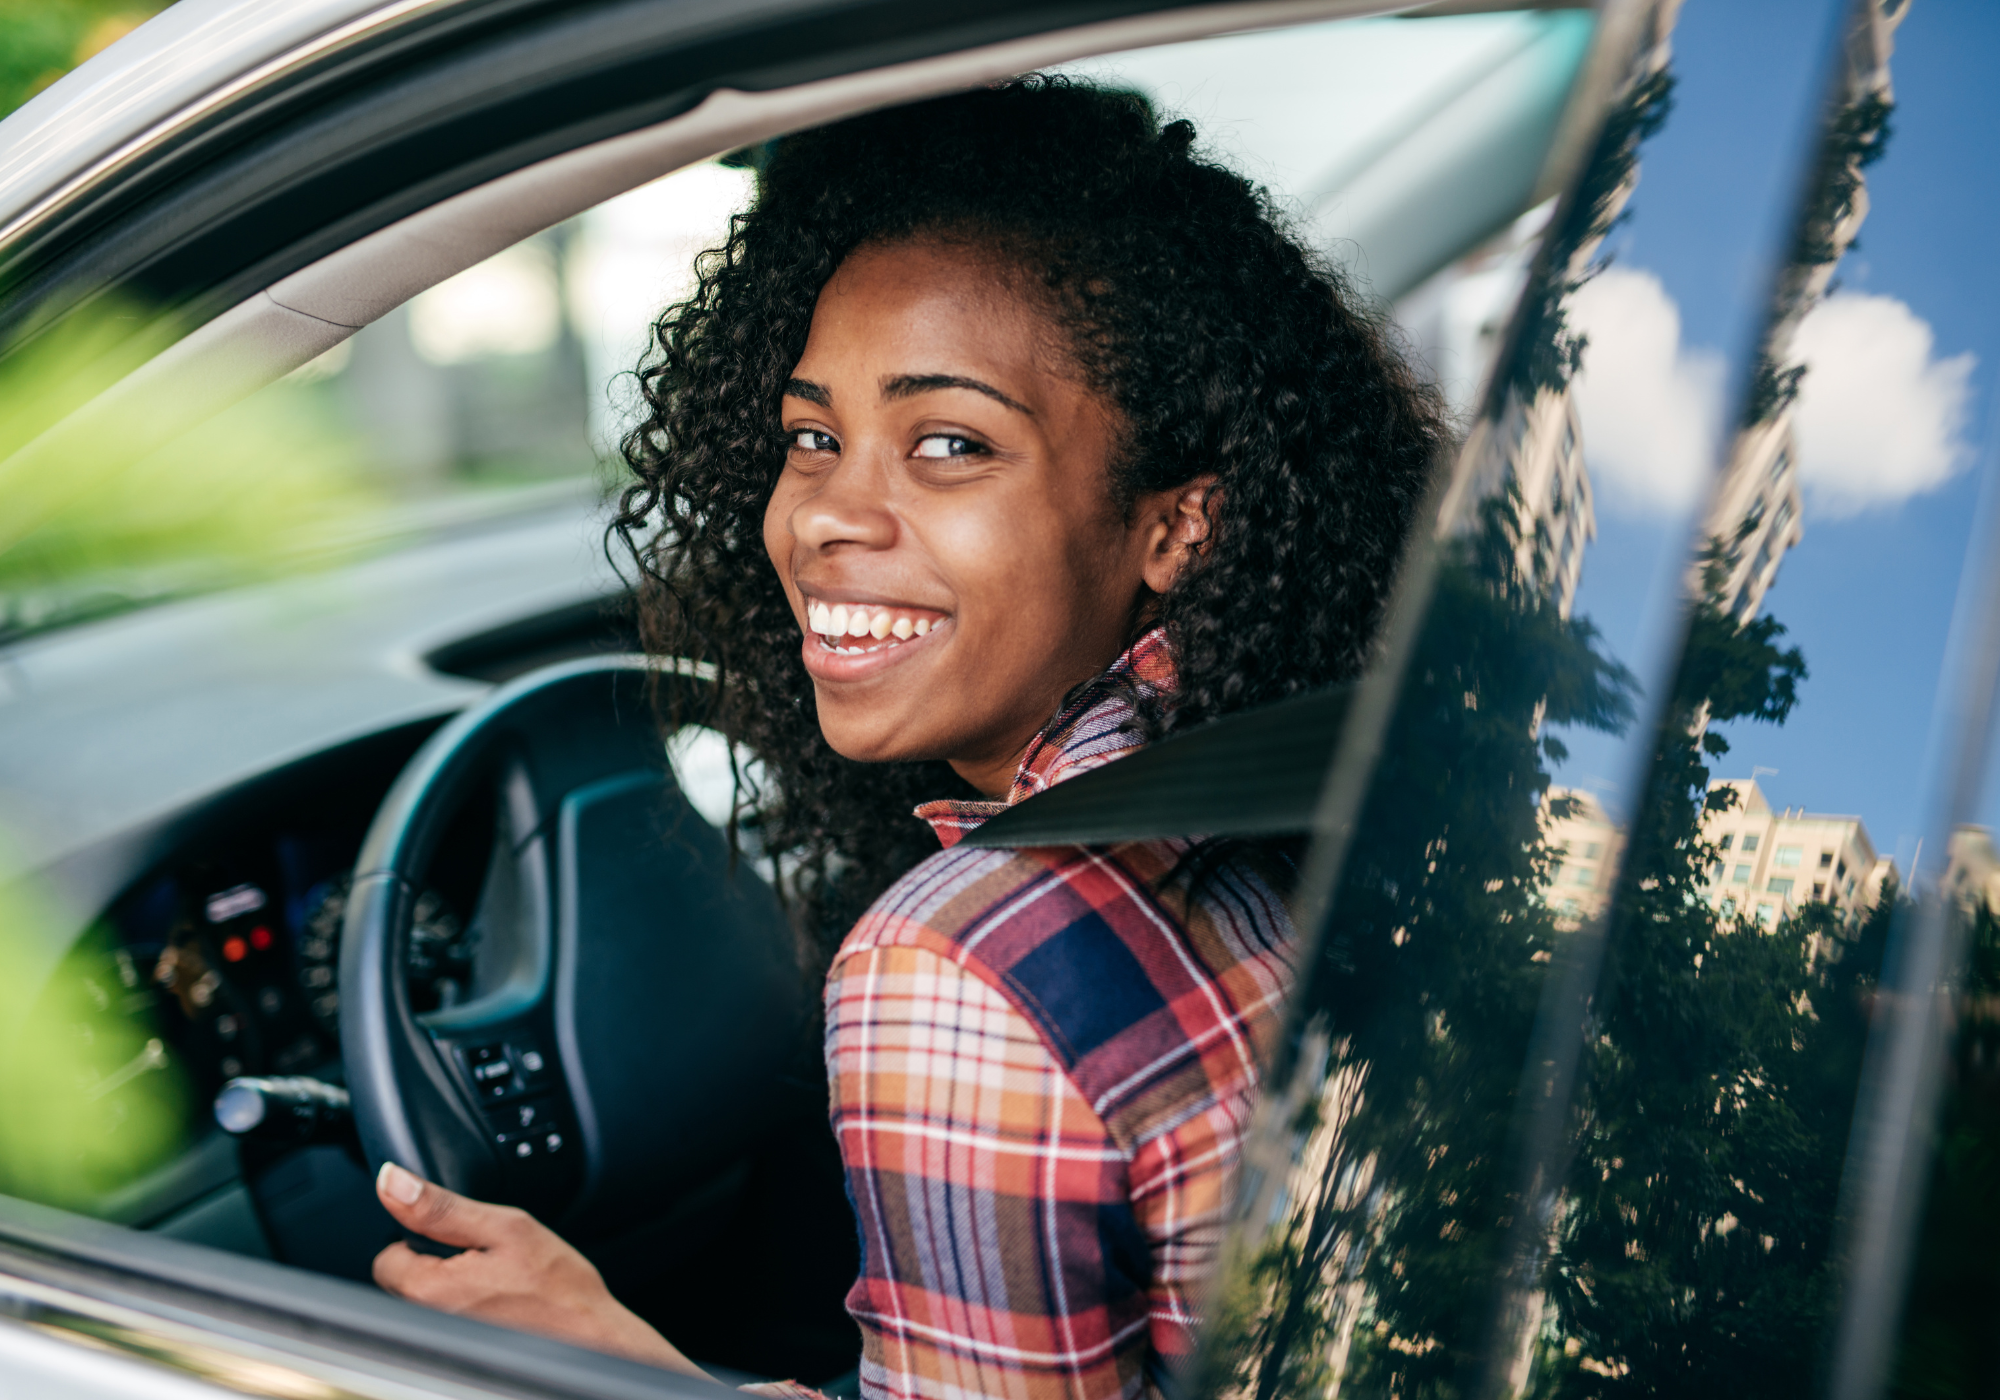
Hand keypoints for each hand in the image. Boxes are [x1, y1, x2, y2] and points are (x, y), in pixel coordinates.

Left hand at [371, 1161, 705, 1376]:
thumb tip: (392, 1181)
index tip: (461, 1239)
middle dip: (436, 1263)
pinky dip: (467, 1308)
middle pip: (404, 1281)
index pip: (387, 1255)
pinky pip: (447, 1321)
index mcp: (429, 1289)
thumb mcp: (505, 1226)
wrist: (593, 1339)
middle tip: (486, 1258)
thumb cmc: (559, 1289)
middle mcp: (425, 1325)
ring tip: (497, 1282)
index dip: (423, 1236)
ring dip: (452, 1286)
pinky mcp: (461, 1352)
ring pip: (427, 1302)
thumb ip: (441, 1206)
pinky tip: (500, 1304)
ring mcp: (443, 1342)